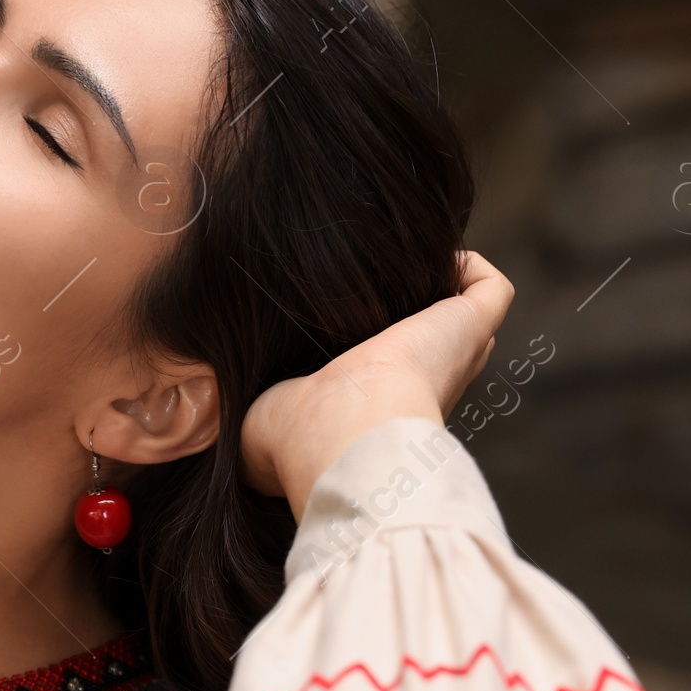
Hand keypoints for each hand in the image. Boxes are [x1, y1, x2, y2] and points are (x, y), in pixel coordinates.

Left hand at [240, 251, 514, 519]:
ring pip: (468, 316)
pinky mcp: (469, 326)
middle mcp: (421, 383)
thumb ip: (241, 402)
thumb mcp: (256, 417)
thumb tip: (199, 406)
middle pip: (438, 343)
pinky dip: (470, 264)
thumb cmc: (293, 440)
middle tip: (379, 276)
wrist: (339, 437)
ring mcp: (451, 354)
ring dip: (442, 281)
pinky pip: (491, 288)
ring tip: (404, 252)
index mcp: (375, 408)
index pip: (389, 376)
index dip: (373, 346)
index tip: (339, 316)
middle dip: (413, 309)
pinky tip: (436, 251)